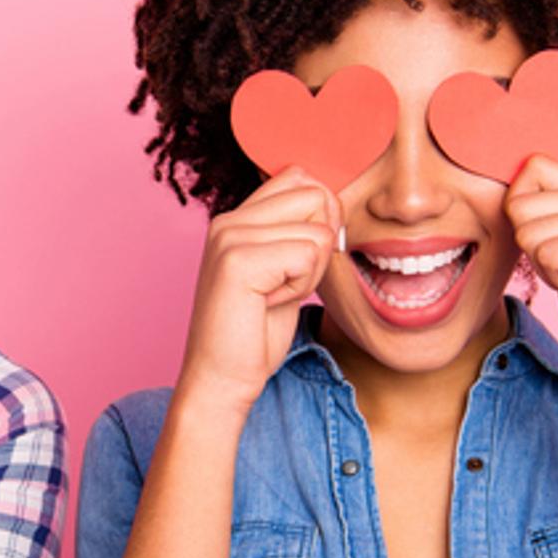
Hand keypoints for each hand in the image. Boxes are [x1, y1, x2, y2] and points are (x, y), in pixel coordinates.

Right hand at [178, 166, 341, 415]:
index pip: (301, 178)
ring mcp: (229, 236)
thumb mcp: (283, 272)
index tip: (297, 263)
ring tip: (275, 296)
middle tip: (287, 282)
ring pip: (318, 230)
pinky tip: (270, 304)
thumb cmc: (254, 333)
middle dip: (321, 244)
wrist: (222, 380)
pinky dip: (301, 285)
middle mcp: (228, 219)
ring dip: (311, 271)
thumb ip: (298, 233)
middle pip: (316, 195)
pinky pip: (307, 254)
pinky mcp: (237, 260)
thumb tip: (334, 201)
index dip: (320, 219)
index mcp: (237, 218)